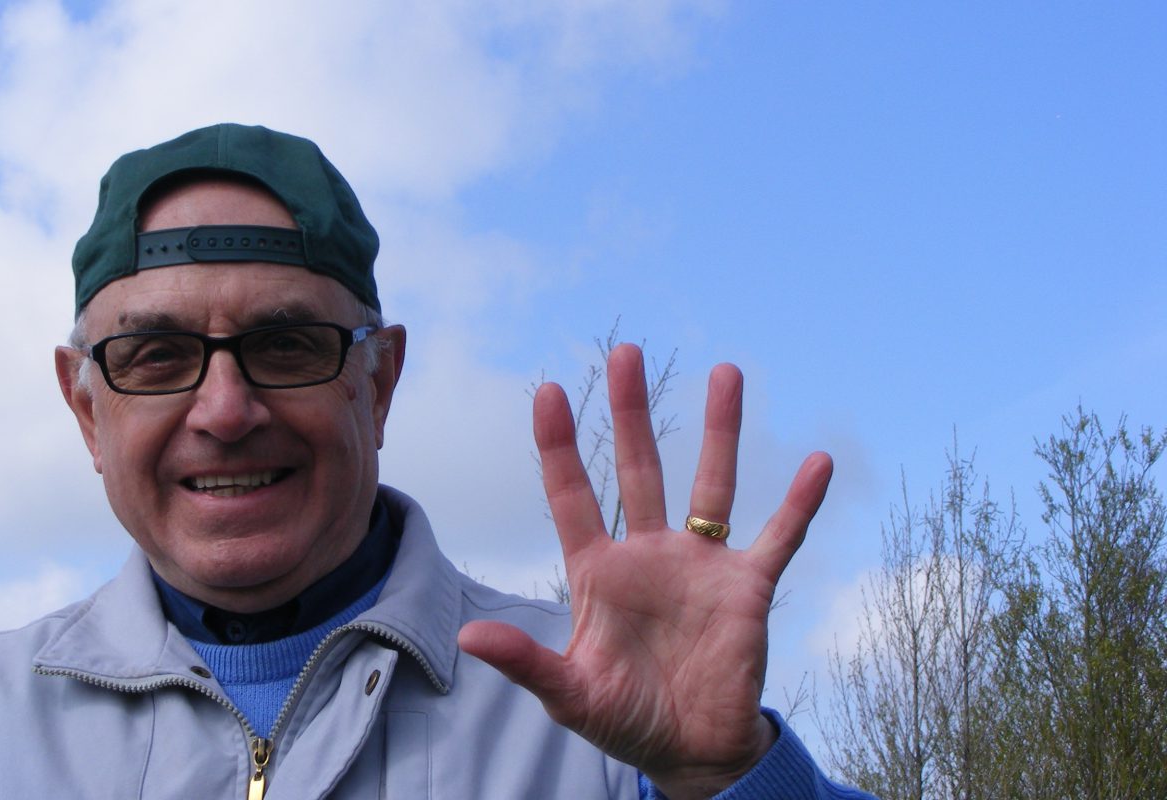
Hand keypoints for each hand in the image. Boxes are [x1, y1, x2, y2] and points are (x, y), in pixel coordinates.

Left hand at [457, 345, 832, 798]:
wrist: (690, 753)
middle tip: (626, 355)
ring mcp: (701, 566)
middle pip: (638, 469)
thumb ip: (525, 661)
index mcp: (599, 573)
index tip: (548, 390)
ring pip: (711, 485)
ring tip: (726, 373)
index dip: (559, 446)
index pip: (572, 497)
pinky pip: (779, 537)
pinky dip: (799, 503)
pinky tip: (819, 461)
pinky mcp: (748, 588)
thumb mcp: (569, 694)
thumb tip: (469, 635)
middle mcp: (649, 555)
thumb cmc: (624, 720)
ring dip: (718, 431)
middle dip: (630, 414)